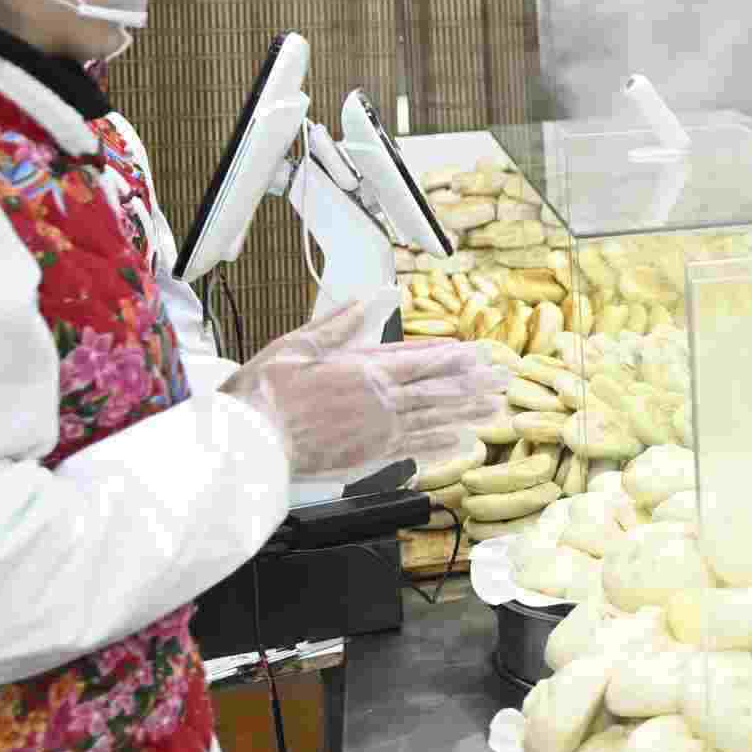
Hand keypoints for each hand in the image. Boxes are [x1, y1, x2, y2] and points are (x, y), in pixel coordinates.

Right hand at [231, 291, 509, 477]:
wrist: (247, 444)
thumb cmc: (266, 394)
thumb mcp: (300, 344)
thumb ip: (344, 321)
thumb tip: (382, 295)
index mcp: (365, 370)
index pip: (423, 359)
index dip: (456, 356)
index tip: (482, 352)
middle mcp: (381, 402)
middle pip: (439, 390)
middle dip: (475, 384)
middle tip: (504, 380)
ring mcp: (379, 432)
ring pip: (435, 419)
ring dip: (468, 413)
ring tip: (496, 409)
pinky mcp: (370, 457)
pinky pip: (416, 448)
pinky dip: (442, 445)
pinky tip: (462, 443)